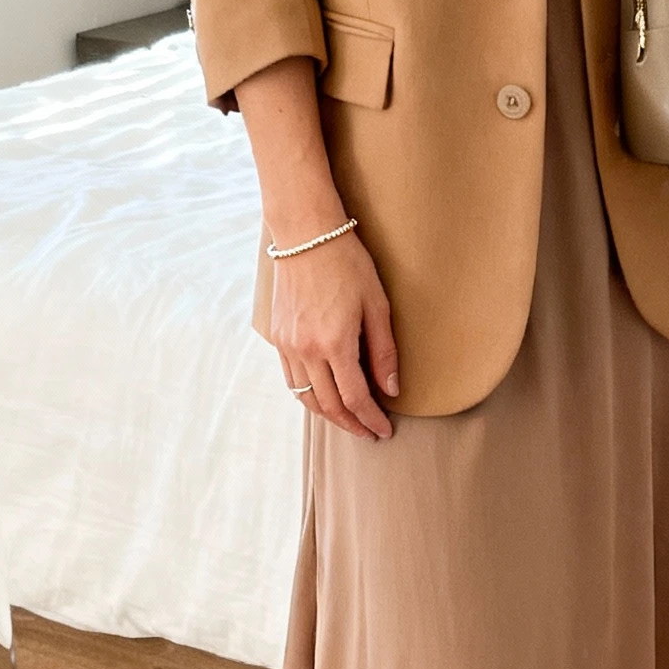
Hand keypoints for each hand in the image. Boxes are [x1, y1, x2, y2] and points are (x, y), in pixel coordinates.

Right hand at [272, 232, 398, 440]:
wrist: (306, 236)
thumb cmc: (347, 264)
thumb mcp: (377, 305)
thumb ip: (384, 351)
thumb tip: (391, 389)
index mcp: (335, 343)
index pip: (355, 398)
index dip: (371, 419)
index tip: (384, 430)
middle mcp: (306, 349)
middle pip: (329, 406)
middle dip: (352, 424)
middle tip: (369, 433)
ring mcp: (288, 344)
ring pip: (306, 397)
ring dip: (329, 415)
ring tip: (349, 420)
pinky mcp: (278, 337)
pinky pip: (292, 379)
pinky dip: (309, 395)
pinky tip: (325, 396)